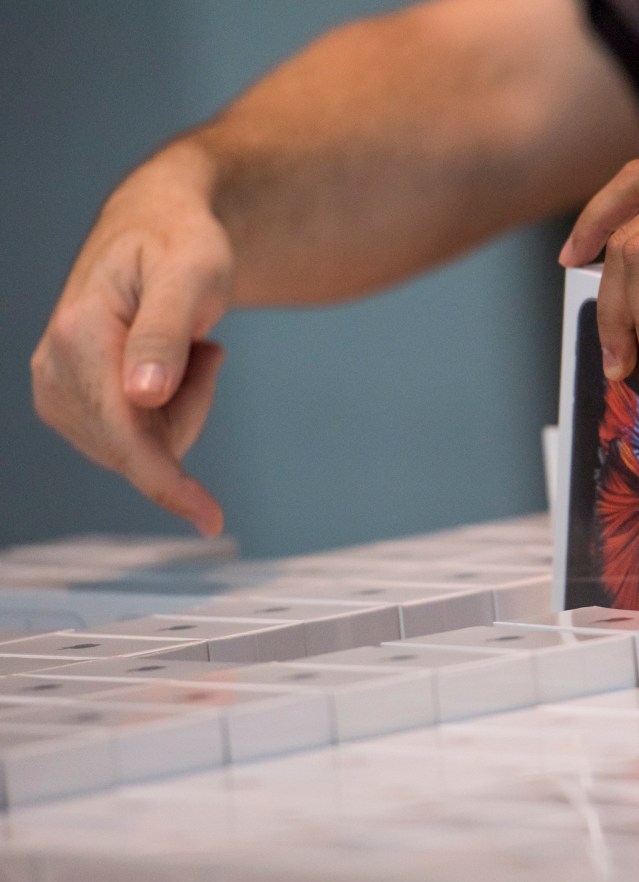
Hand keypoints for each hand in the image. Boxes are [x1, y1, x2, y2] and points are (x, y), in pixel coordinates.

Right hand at [31, 146, 231, 535]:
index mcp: (80, 335)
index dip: (167, 482)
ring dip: (180, 410)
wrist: (156, 230)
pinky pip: (137, 442)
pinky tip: (167, 369)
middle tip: (204, 347)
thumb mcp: (191, 275)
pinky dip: (167, 414)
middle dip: (188, 410)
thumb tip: (141, 397)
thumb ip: (165, 334)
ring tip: (185, 348)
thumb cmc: (180, 244)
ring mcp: (59, 391)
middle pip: (143, 446)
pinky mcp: (71, 406)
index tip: (209, 519)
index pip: (125, 433)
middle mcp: (55, 368)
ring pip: (143, 449)